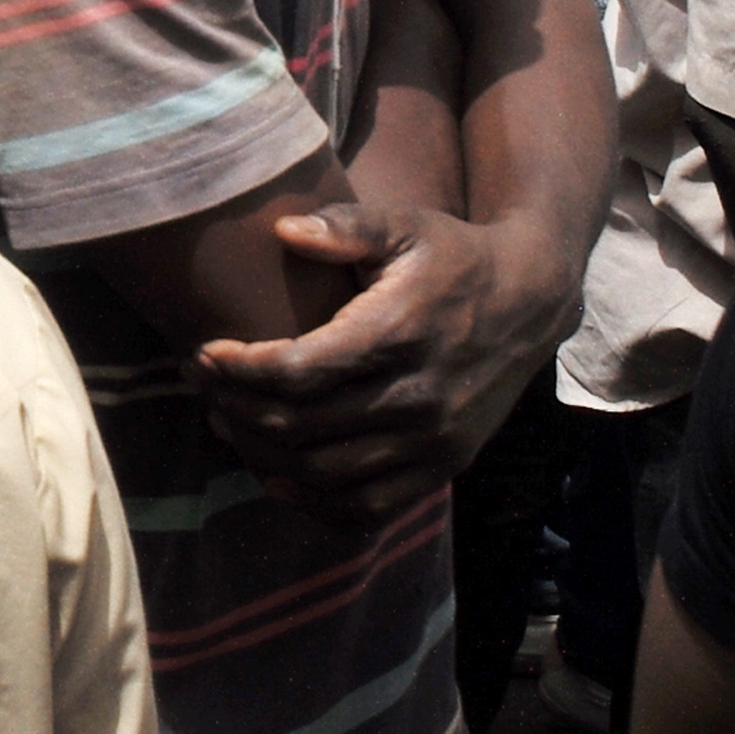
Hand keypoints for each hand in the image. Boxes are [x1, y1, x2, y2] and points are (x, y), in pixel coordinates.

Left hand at [194, 195, 565, 523]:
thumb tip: (283, 228)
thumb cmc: (453, 258)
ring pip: (326, 475)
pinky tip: (279, 476)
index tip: (204, 354)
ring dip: (264, 456)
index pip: (298, 371)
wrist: (530, 303)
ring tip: (228, 423)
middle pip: (301, 427)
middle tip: (204, 387)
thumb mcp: (405, 225)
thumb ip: (345, 225)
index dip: (240, 369)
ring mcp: (433, 441)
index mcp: (398, 335)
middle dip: (237, 409)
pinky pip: (369, 508)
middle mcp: (417, 398)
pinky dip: (316, 503)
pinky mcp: (445, 466)